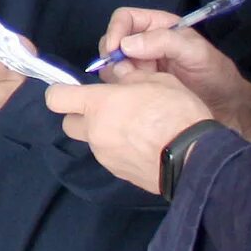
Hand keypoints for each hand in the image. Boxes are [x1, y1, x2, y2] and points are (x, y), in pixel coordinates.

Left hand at [46, 77, 210, 195]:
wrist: (194, 157)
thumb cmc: (174, 112)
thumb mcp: (156, 81)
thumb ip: (129, 78)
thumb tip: (117, 77)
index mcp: (98, 105)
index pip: (56, 98)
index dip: (61, 92)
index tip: (74, 90)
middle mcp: (95, 131)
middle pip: (69, 123)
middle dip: (80, 115)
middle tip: (106, 110)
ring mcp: (105, 156)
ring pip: (91, 142)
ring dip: (103, 133)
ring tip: (134, 129)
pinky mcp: (119, 173)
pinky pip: (110, 157)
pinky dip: (119, 150)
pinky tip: (143, 145)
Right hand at [96, 10, 250, 147]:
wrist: (228, 110)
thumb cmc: (217, 77)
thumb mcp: (196, 53)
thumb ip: (165, 42)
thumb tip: (126, 44)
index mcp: (160, 27)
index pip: (126, 18)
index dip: (115, 30)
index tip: (114, 51)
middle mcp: (146, 44)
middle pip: (113, 41)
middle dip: (115, 57)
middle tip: (128, 74)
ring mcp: (142, 67)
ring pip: (113, 64)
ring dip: (118, 75)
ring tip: (138, 87)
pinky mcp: (140, 87)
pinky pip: (119, 84)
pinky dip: (121, 89)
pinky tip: (137, 97)